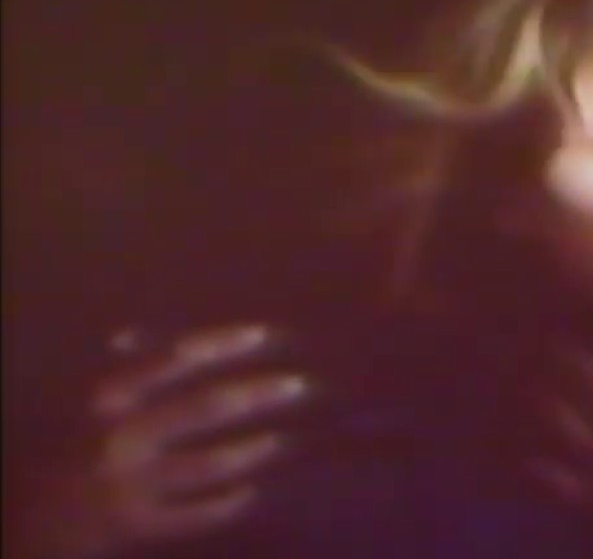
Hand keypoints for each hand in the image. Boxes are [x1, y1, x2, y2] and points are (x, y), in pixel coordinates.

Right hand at [25, 324, 307, 558]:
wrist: (31, 516)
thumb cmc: (71, 446)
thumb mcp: (91, 401)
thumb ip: (126, 369)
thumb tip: (144, 332)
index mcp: (110, 399)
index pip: (174, 360)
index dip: (220, 344)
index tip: (262, 333)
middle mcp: (122, 438)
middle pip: (205, 408)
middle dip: (257, 394)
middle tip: (297, 384)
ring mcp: (131, 485)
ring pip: (208, 464)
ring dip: (251, 449)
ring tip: (279, 438)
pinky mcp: (138, 525)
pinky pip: (196, 515)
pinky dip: (227, 503)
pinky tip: (250, 491)